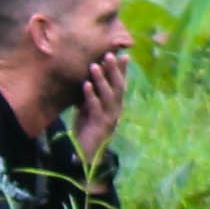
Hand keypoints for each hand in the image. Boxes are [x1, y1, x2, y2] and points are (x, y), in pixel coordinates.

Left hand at [74, 46, 130, 163]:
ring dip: (101, 80)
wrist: (86, 154)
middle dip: (114, 70)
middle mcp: (116, 110)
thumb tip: (89, 77)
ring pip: (108, 95)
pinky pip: (96, 107)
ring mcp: (110, 117)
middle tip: (109, 54)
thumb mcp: (89, 108)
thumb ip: (91, 95)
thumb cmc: (87, 129)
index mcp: (115, 105)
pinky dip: (91, 95)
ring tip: (94, 66)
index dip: (123, 70)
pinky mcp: (100, 125)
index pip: (121, 84)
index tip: (123, 54)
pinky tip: (86, 85)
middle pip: (118, 87)